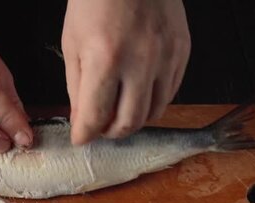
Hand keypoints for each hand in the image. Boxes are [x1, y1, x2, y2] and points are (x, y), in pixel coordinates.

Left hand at [62, 0, 190, 143]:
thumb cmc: (95, 0)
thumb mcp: (73, 43)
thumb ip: (77, 88)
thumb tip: (82, 121)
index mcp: (105, 59)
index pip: (96, 117)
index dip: (85, 134)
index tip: (81, 138)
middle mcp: (140, 62)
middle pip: (128, 123)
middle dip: (109, 133)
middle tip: (100, 127)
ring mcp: (166, 58)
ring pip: (153, 113)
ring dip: (133, 120)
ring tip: (119, 110)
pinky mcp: (182, 52)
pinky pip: (170, 93)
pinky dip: (152, 101)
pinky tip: (139, 93)